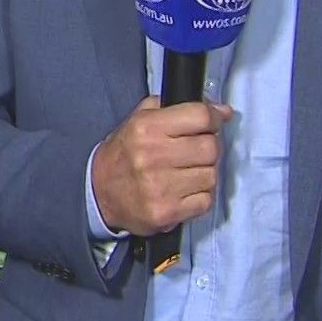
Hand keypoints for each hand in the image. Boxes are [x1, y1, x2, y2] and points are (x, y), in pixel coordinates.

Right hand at [90, 96, 233, 237]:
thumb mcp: (139, 119)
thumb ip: (176, 108)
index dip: (214, 118)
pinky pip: (205, 201)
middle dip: (210, 147)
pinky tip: (185, 192)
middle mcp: (153, 156)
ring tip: (188, 173)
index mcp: (146, 128)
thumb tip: (222, 111)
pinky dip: (200, 196)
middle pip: (210, 147)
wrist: (99, 193)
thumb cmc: (124, 154)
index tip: (214, 122)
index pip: (199, 116)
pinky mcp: (166, 212)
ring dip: (205, 173)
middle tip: (198, 150)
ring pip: (211, 175)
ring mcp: (160, 187)